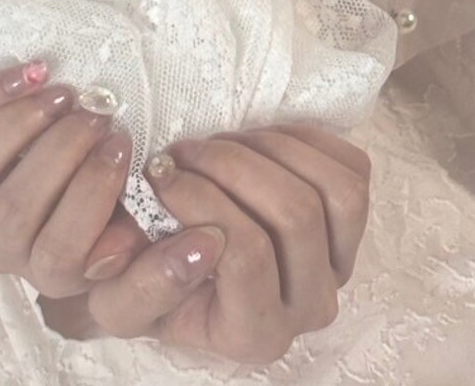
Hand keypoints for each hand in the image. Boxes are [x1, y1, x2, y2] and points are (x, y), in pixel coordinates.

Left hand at [0, 61, 140, 297]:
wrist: (63, 188)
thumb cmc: (108, 206)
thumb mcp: (132, 227)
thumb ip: (131, 239)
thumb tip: (115, 248)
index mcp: (52, 271)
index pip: (62, 249)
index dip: (93, 191)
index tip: (121, 143)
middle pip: (15, 206)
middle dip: (62, 150)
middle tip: (97, 114)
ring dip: (20, 123)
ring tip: (64, 94)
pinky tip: (31, 75)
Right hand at [86, 124, 370, 363]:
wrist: (191, 271)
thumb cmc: (155, 281)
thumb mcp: (119, 295)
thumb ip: (139, 282)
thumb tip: (198, 242)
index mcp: (255, 334)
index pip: (246, 255)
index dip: (201, 200)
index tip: (160, 171)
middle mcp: (310, 305)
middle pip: (296, 215)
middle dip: (231, 164)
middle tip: (184, 149)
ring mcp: (340, 262)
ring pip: (335, 190)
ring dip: (271, 149)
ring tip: (221, 142)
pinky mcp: (355, 222)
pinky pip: (351, 168)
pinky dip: (304, 140)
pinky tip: (259, 140)